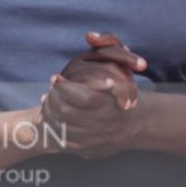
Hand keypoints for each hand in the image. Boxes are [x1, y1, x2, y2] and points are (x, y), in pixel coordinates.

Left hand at [39, 33, 146, 158]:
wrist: (137, 124)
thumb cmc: (127, 90)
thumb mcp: (124, 63)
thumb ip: (110, 43)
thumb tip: (89, 36)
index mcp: (108, 102)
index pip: (77, 95)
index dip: (62, 85)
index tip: (55, 77)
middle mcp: (100, 123)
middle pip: (64, 111)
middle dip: (52, 100)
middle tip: (48, 91)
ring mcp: (94, 139)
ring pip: (61, 127)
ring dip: (50, 114)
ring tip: (48, 102)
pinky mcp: (88, 150)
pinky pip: (64, 141)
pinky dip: (55, 130)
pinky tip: (53, 119)